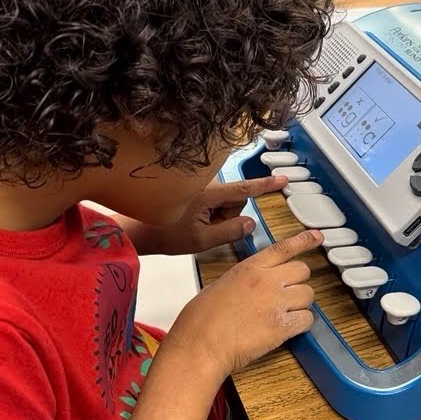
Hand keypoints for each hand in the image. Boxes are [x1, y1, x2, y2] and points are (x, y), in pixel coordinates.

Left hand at [122, 176, 287, 255]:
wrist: (138, 229)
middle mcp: (205, 183)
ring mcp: (199, 182)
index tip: (283, 179)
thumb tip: (249, 222)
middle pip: (235, 197)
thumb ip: (230, 231)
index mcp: (208, 193)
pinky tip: (190, 218)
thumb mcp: (201, 241)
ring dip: (217, 213)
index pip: (244, 189)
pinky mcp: (193, 185)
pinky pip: (214, 197)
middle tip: (205, 228)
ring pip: (225, 199)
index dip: (265, 185)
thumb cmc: (165, 235)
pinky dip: (208, 209)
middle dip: (227, 214)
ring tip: (194, 223)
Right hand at [167, 230, 321, 377]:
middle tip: (286, 294)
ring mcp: (277, 303)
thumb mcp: (221, 284)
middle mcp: (267, 281)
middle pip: (302, 270)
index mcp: (250, 268)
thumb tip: (256, 285)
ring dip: (300, 304)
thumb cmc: (202, 319)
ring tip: (282, 314)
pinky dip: (301, 324)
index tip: (316, 237)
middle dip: (297, 281)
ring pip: (308, 295)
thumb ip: (245, 278)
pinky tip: (286, 328)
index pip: (284, 248)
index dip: (304, 241)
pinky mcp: (283, 326)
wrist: (201, 343)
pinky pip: (307, 319)